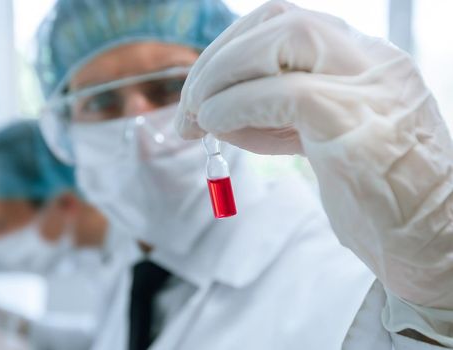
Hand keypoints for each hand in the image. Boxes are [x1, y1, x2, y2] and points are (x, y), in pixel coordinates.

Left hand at [177, 0, 452, 308]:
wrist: (435, 246)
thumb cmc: (377, 198)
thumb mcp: (322, 141)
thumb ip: (278, 118)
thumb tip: (211, 111)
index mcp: (365, 61)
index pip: (286, 22)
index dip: (231, 48)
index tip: (202, 89)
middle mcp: (373, 62)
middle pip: (281, 19)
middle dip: (219, 57)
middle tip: (188, 104)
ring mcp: (372, 88)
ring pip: (283, 38)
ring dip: (220, 76)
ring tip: (194, 117)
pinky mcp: (359, 125)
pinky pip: (284, 94)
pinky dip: (235, 106)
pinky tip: (214, 126)